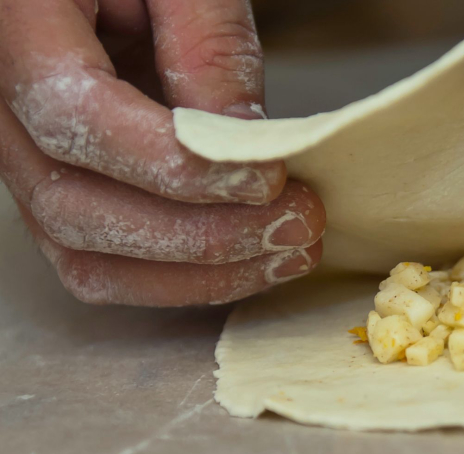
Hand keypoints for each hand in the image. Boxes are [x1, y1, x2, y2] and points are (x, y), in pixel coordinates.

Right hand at [0, 0, 324, 306]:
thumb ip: (205, 41)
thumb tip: (239, 139)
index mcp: (16, 27)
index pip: (73, 116)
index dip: (173, 164)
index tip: (267, 178)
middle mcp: (0, 107)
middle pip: (75, 205)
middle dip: (200, 234)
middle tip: (297, 222)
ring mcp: (25, 158)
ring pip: (86, 253)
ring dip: (197, 274)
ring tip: (287, 254)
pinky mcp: (63, 189)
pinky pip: (103, 261)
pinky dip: (178, 279)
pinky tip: (248, 264)